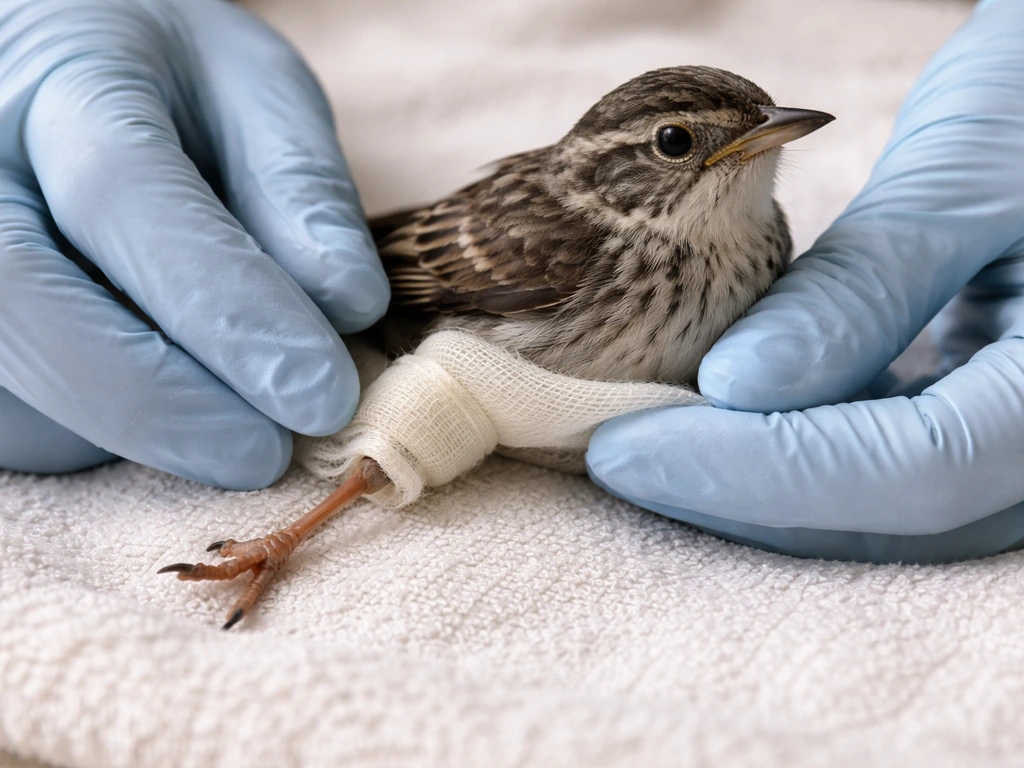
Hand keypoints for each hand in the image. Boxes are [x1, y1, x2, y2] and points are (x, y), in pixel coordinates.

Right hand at [0, 0, 388, 488]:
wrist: (70, 77)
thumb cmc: (176, 85)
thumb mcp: (257, 95)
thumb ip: (296, 187)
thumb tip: (345, 305)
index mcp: (63, 75)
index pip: (122, 193)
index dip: (226, 306)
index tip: (321, 392)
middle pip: (20, 295)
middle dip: (154, 398)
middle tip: (266, 453)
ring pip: (4, 375)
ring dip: (124, 429)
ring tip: (230, 427)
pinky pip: (6, 415)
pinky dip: (89, 437)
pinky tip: (168, 411)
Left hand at [587, 0, 1023, 563]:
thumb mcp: (964, 172)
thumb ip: (859, 285)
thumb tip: (729, 386)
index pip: (914, 470)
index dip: (764, 474)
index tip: (629, 451)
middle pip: (891, 511)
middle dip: (742, 493)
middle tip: (618, 456)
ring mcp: (1003, 418)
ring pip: (876, 499)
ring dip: (752, 480)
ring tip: (644, 441)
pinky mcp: (962, 398)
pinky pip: (873, 449)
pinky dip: (784, 442)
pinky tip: (708, 415)